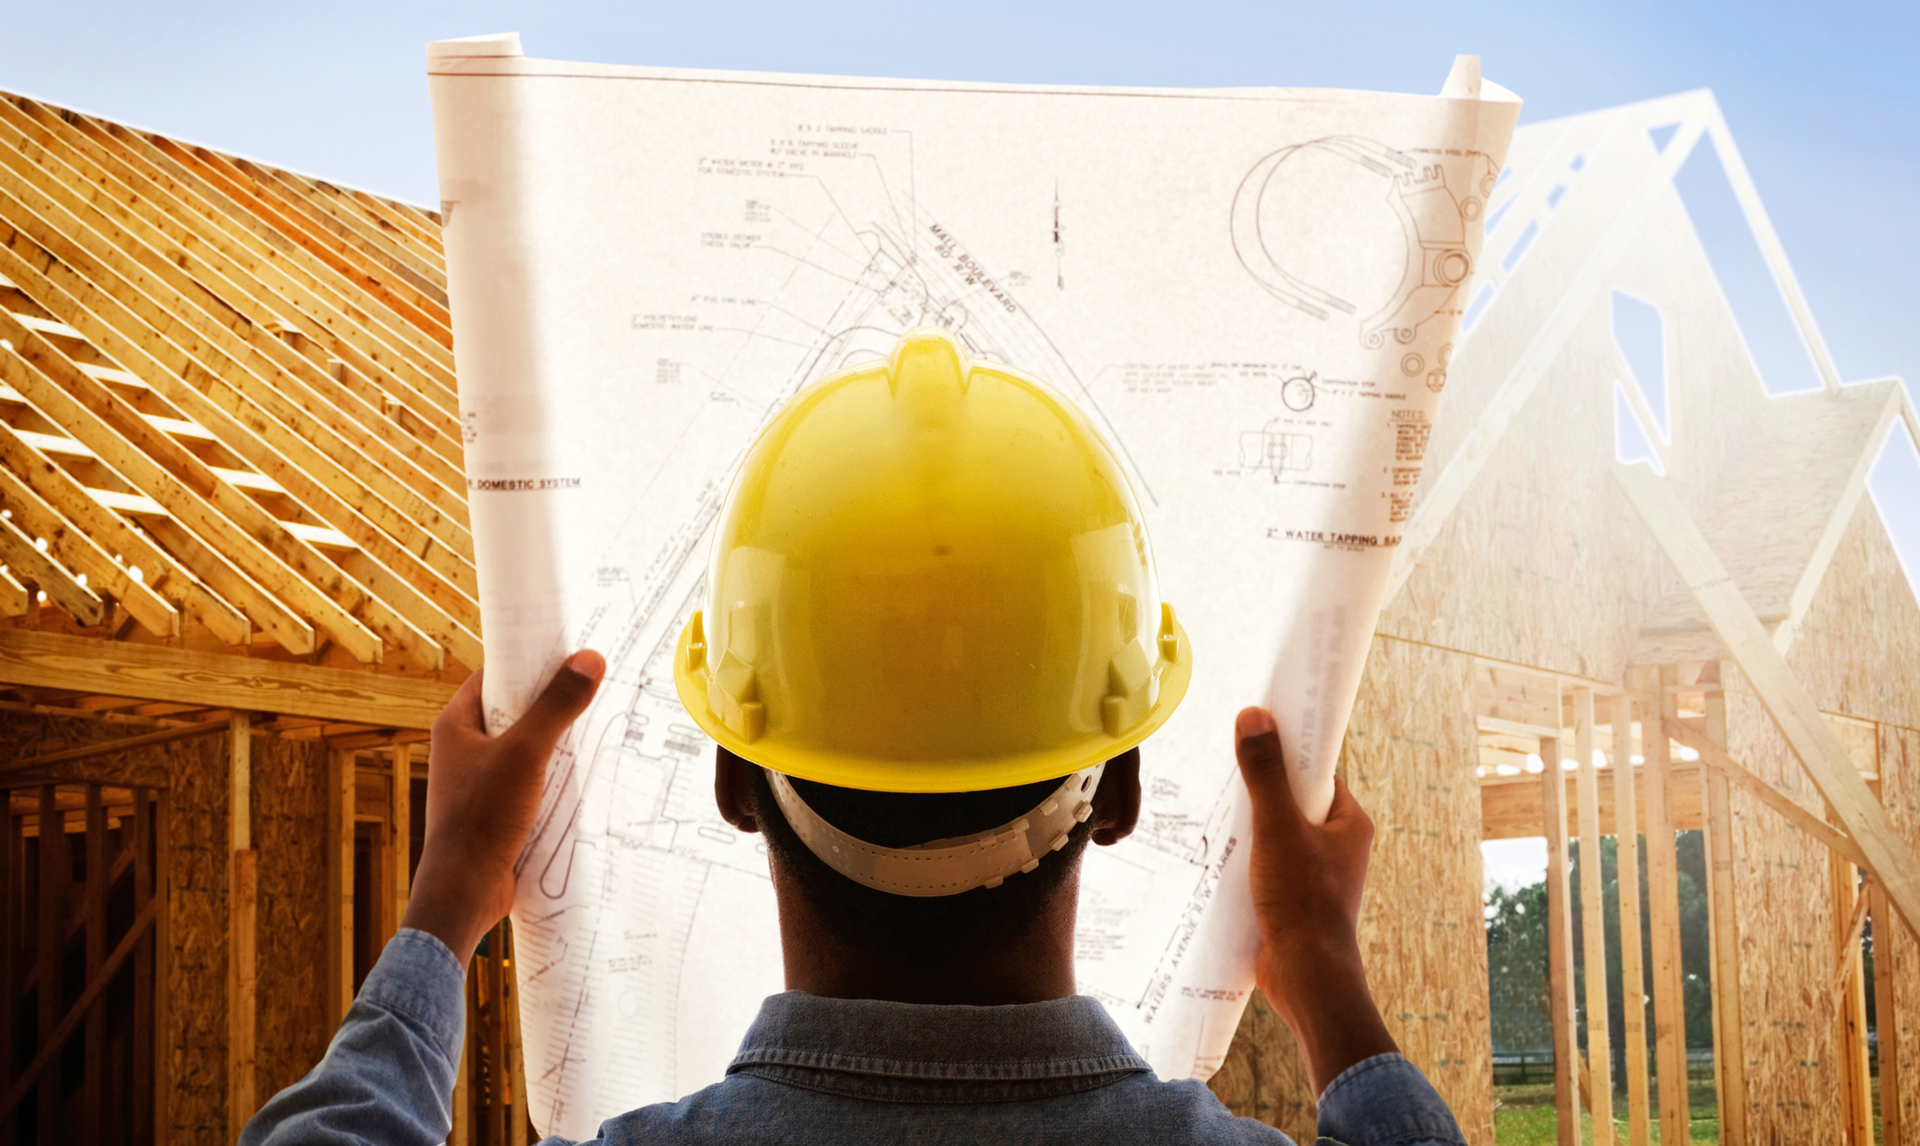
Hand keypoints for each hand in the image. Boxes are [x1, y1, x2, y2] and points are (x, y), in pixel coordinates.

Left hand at [402, 651, 604, 959]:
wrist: (465, 892)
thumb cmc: (482, 818)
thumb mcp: (527, 754)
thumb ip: (557, 706)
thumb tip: (589, 658)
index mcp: (455, 725)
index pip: (493, 676)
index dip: (527, 661)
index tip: (566, 652)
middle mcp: (462, 750)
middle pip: (512, 710)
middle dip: (550, 701)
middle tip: (592, 688)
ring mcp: (478, 782)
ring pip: (523, 747)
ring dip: (556, 741)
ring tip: (597, 728)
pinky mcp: (495, 811)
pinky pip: (529, 780)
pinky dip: (553, 775)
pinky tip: (584, 776)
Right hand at [1235, 706, 1396, 1094]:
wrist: (1305, 977)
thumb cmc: (1302, 901)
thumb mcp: (1277, 827)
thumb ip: (1265, 773)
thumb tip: (1254, 716)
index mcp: (1351, 824)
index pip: (1319, 775)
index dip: (1289, 757)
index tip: (1256, 743)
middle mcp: (1340, 848)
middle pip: (1295, 804)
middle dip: (1262, 795)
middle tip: (1227, 783)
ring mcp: (1318, 877)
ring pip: (1279, 837)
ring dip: (1251, 830)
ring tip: (1218, 820)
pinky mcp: (1296, 902)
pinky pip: (1269, 867)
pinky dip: (1247, 860)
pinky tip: (1220, 859)